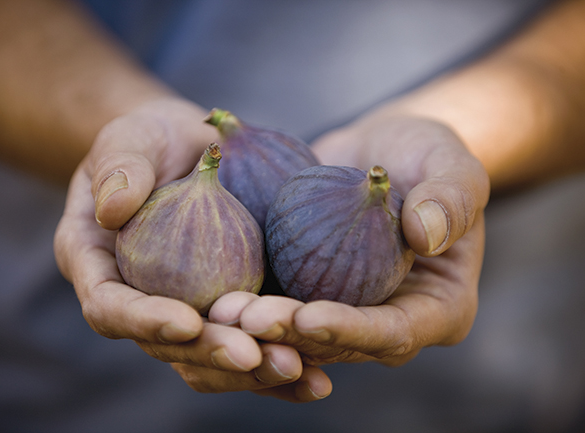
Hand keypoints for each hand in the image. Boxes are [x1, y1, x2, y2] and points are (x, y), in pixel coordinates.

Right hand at [53, 98, 329, 400]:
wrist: (188, 148)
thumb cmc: (148, 141)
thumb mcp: (128, 141)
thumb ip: (119, 169)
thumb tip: (112, 209)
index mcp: (101, 270)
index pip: (111, 307)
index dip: (145, 321)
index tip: (188, 322)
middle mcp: (143, 301)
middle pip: (170, 345)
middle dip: (211, 354)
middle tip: (253, 356)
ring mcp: (189, 307)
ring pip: (215, 354)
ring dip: (255, 368)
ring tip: (299, 367)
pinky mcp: (230, 303)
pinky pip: (253, 337)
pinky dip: (285, 353)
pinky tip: (320, 371)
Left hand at [209, 114, 488, 366]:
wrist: (382, 153)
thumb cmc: (427, 156)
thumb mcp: (452, 164)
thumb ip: (453, 197)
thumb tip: (426, 233)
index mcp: (436, 310)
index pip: (394, 332)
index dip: (352, 330)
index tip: (310, 316)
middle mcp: (386, 322)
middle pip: (337, 343)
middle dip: (290, 335)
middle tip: (246, 319)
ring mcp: (343, 310)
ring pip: (297, 334)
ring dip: (257, 328)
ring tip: (219, 311)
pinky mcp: (306, 291)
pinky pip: (275, 303)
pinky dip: (245, 303)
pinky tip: (210, 295)